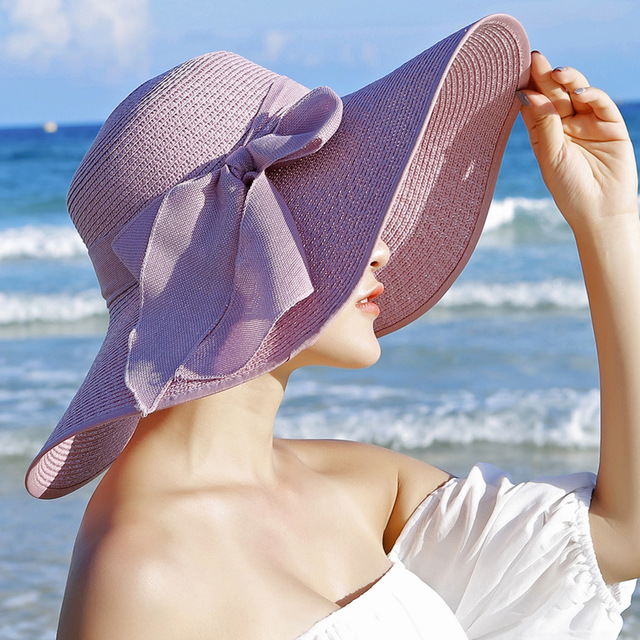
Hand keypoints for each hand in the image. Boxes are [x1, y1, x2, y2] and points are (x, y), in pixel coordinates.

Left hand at [519, 52, 637, 234]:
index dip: (528, 88)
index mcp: (545, 133)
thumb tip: (526, 93)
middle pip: (555, 95)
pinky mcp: (611, 125)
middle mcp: (566, 125)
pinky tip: (579, 92)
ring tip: (556, 72)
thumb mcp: (551, 155)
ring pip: (577, 93)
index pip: (535, 105)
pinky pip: (601, 104)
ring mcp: (589, 123)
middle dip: (545, 77)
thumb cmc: (569, 189)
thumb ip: (543, 124)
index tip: (515, 72)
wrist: (598, 212)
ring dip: (568, 80)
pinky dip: (592, 94)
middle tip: (534, 59)